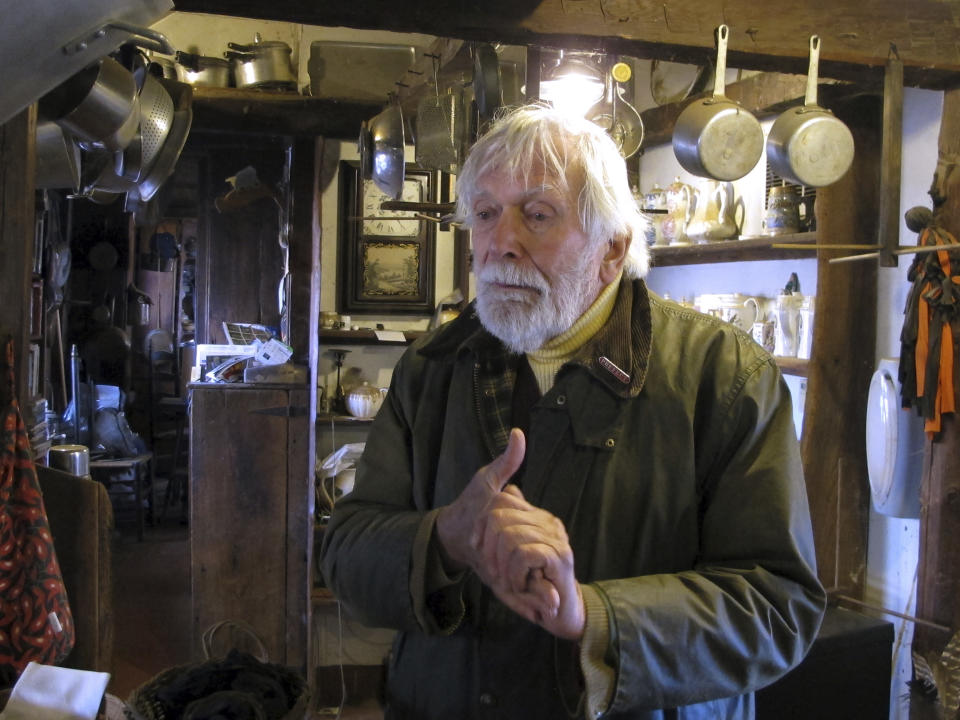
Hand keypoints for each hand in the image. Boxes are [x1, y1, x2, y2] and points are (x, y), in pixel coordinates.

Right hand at [436, 429, 585, 639]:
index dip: (534, 567)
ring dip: (530, 603)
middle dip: (535, 592)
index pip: (514, 553)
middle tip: (557, 601)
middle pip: (514, 579)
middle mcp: (489, 553)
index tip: (554, 570)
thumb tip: (519, 435)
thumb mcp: (488, 480)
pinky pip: (508, 594)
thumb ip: (507, 462)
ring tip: (552, 611)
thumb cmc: (472, 503)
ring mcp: (487, 568)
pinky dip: (522, 604)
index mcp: (491, 530)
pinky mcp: (490, 578)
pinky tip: (540, 615)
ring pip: (511, 591)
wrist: (451, 531)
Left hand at [475, 483, 585, 639]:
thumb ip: (510, 524)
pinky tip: (519, 585)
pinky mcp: (559, 556)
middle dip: (487, 547)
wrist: (561, 612)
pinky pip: (523, 554)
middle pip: (499, 515)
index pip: (502, 499)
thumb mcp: (513, 553)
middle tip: (494, 572)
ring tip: (509, 582)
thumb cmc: (533, 584)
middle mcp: (548, 522)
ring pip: (508, 535)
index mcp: (537, 517)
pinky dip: (514, 574)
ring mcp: (555, 537)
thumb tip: (510, 489)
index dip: (481, 522)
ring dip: (501, 566)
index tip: (477, 547)